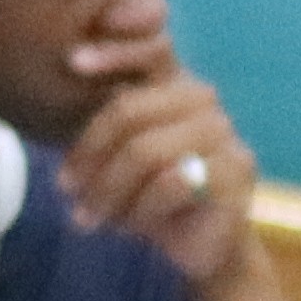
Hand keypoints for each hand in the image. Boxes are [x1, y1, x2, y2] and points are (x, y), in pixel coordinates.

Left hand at [60, 43, 261, 285]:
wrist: (202, 249)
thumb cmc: (153, 195)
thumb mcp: (119, 150)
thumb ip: (103, 113)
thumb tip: (68, 65)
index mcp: (177, 83)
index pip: (148, 51)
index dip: (113, 52)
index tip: (73, 62)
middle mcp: (204, 101)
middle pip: (131, 110)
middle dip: (91, 154)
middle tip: (65, 188)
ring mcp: (225, 136)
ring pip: (147, 152)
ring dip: (110, 190)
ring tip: (90, 216)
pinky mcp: (235, 174)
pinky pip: (171, 184)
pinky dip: (141, 209)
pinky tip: (129, 227)